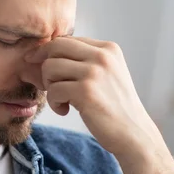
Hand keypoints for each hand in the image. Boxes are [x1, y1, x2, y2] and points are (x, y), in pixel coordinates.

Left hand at [25, 37, 160, 156]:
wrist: (133, 133)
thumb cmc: (115, 106)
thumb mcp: (106, 74)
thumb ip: (83, 60)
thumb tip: (41, 53)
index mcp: (108, 48)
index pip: (67, 40)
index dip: (50, 54)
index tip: (47, 71)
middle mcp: (102, 56)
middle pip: (55, 47)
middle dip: (45, 66)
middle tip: (51, 85)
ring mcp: (94, 72)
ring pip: (50, 67)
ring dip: (49, 86)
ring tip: (62, 99)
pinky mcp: (85, 91)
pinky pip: (53, 90)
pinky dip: (54, 103)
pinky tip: (65, 110)